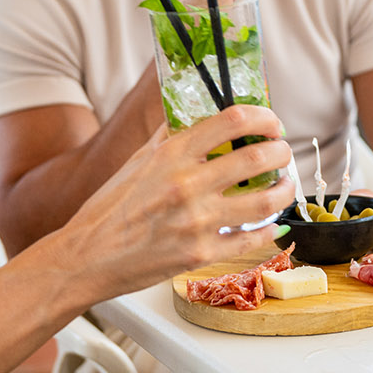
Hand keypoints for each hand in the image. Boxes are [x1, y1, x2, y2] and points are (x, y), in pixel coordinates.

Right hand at [62, 104, 294, 296]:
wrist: (87, 257)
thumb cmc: (108, 209)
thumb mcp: (137, 161)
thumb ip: (170, 137)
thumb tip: (198, 114)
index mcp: (171, 154)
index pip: (232, 120)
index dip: (263, 117)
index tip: (272, 123)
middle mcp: (187, 184)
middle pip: (258, 157)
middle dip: (282, 152)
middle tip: (283, 153)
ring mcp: (197, 221)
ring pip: (265, 200)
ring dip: (285, 190)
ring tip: (284, 186)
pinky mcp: (201, 253)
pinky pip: (252, 239)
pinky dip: (270, 228)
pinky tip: (272, 222)